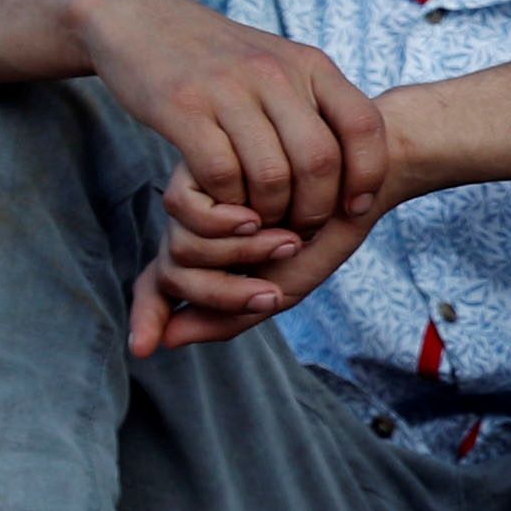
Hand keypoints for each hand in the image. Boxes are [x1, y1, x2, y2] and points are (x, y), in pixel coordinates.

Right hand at [69, 0, 391, 231]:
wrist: (142, 18)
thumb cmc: (220, 59)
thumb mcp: (280, 65)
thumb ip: (316, 105)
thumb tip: (360, 164)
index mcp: (310, 64)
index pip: (364, 125)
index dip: (368, 175)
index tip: (355, 207)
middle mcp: (275, 73)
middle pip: (320, 161)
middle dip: (316, 208)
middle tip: (301, 227)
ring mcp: (228, 89)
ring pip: (272, 176)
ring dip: (271, 213)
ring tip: (264, 221)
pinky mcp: (182, 108)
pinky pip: (222, 175)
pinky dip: (228, 203)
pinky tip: (225, 205)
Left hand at [127, 168, 377, 356]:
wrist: (366, 175)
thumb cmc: (330, 228)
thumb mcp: (287, 283)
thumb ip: (234, 314)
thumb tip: (168, 339)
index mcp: (211, 255)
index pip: (161, 287)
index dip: (148, 316)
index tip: (144, 348)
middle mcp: (197, 226)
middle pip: (172, 274)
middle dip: (221, 294)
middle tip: (272, 294)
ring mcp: (198, 194)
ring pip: (178, 247)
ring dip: (235, 256)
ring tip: (287, 243)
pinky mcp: (201, 161)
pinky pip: (183, 208)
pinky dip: (224, 223)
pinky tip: (259, 216)